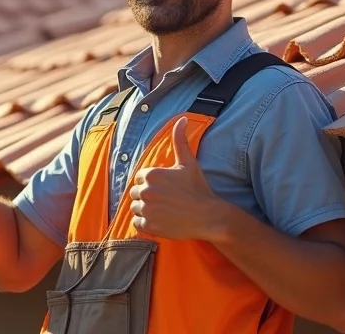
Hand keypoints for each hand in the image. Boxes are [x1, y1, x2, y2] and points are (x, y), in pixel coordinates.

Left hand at [129, 116, 225, 240]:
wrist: (209, 216)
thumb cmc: (198, 188)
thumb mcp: (188, 162)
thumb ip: (180, 140)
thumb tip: (182, 118)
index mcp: (151, 174)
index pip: (139, 178)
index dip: (152, 183)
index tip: (165, 188)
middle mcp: (145, 191)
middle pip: (135, 193)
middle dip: (147, 196)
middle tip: (165, 201)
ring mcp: (146, 210)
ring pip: (135, 208)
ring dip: (145, 209)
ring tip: (163, 210)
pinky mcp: (148, 226)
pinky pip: (137, 223)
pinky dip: (145, 223)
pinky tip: (160, 221)